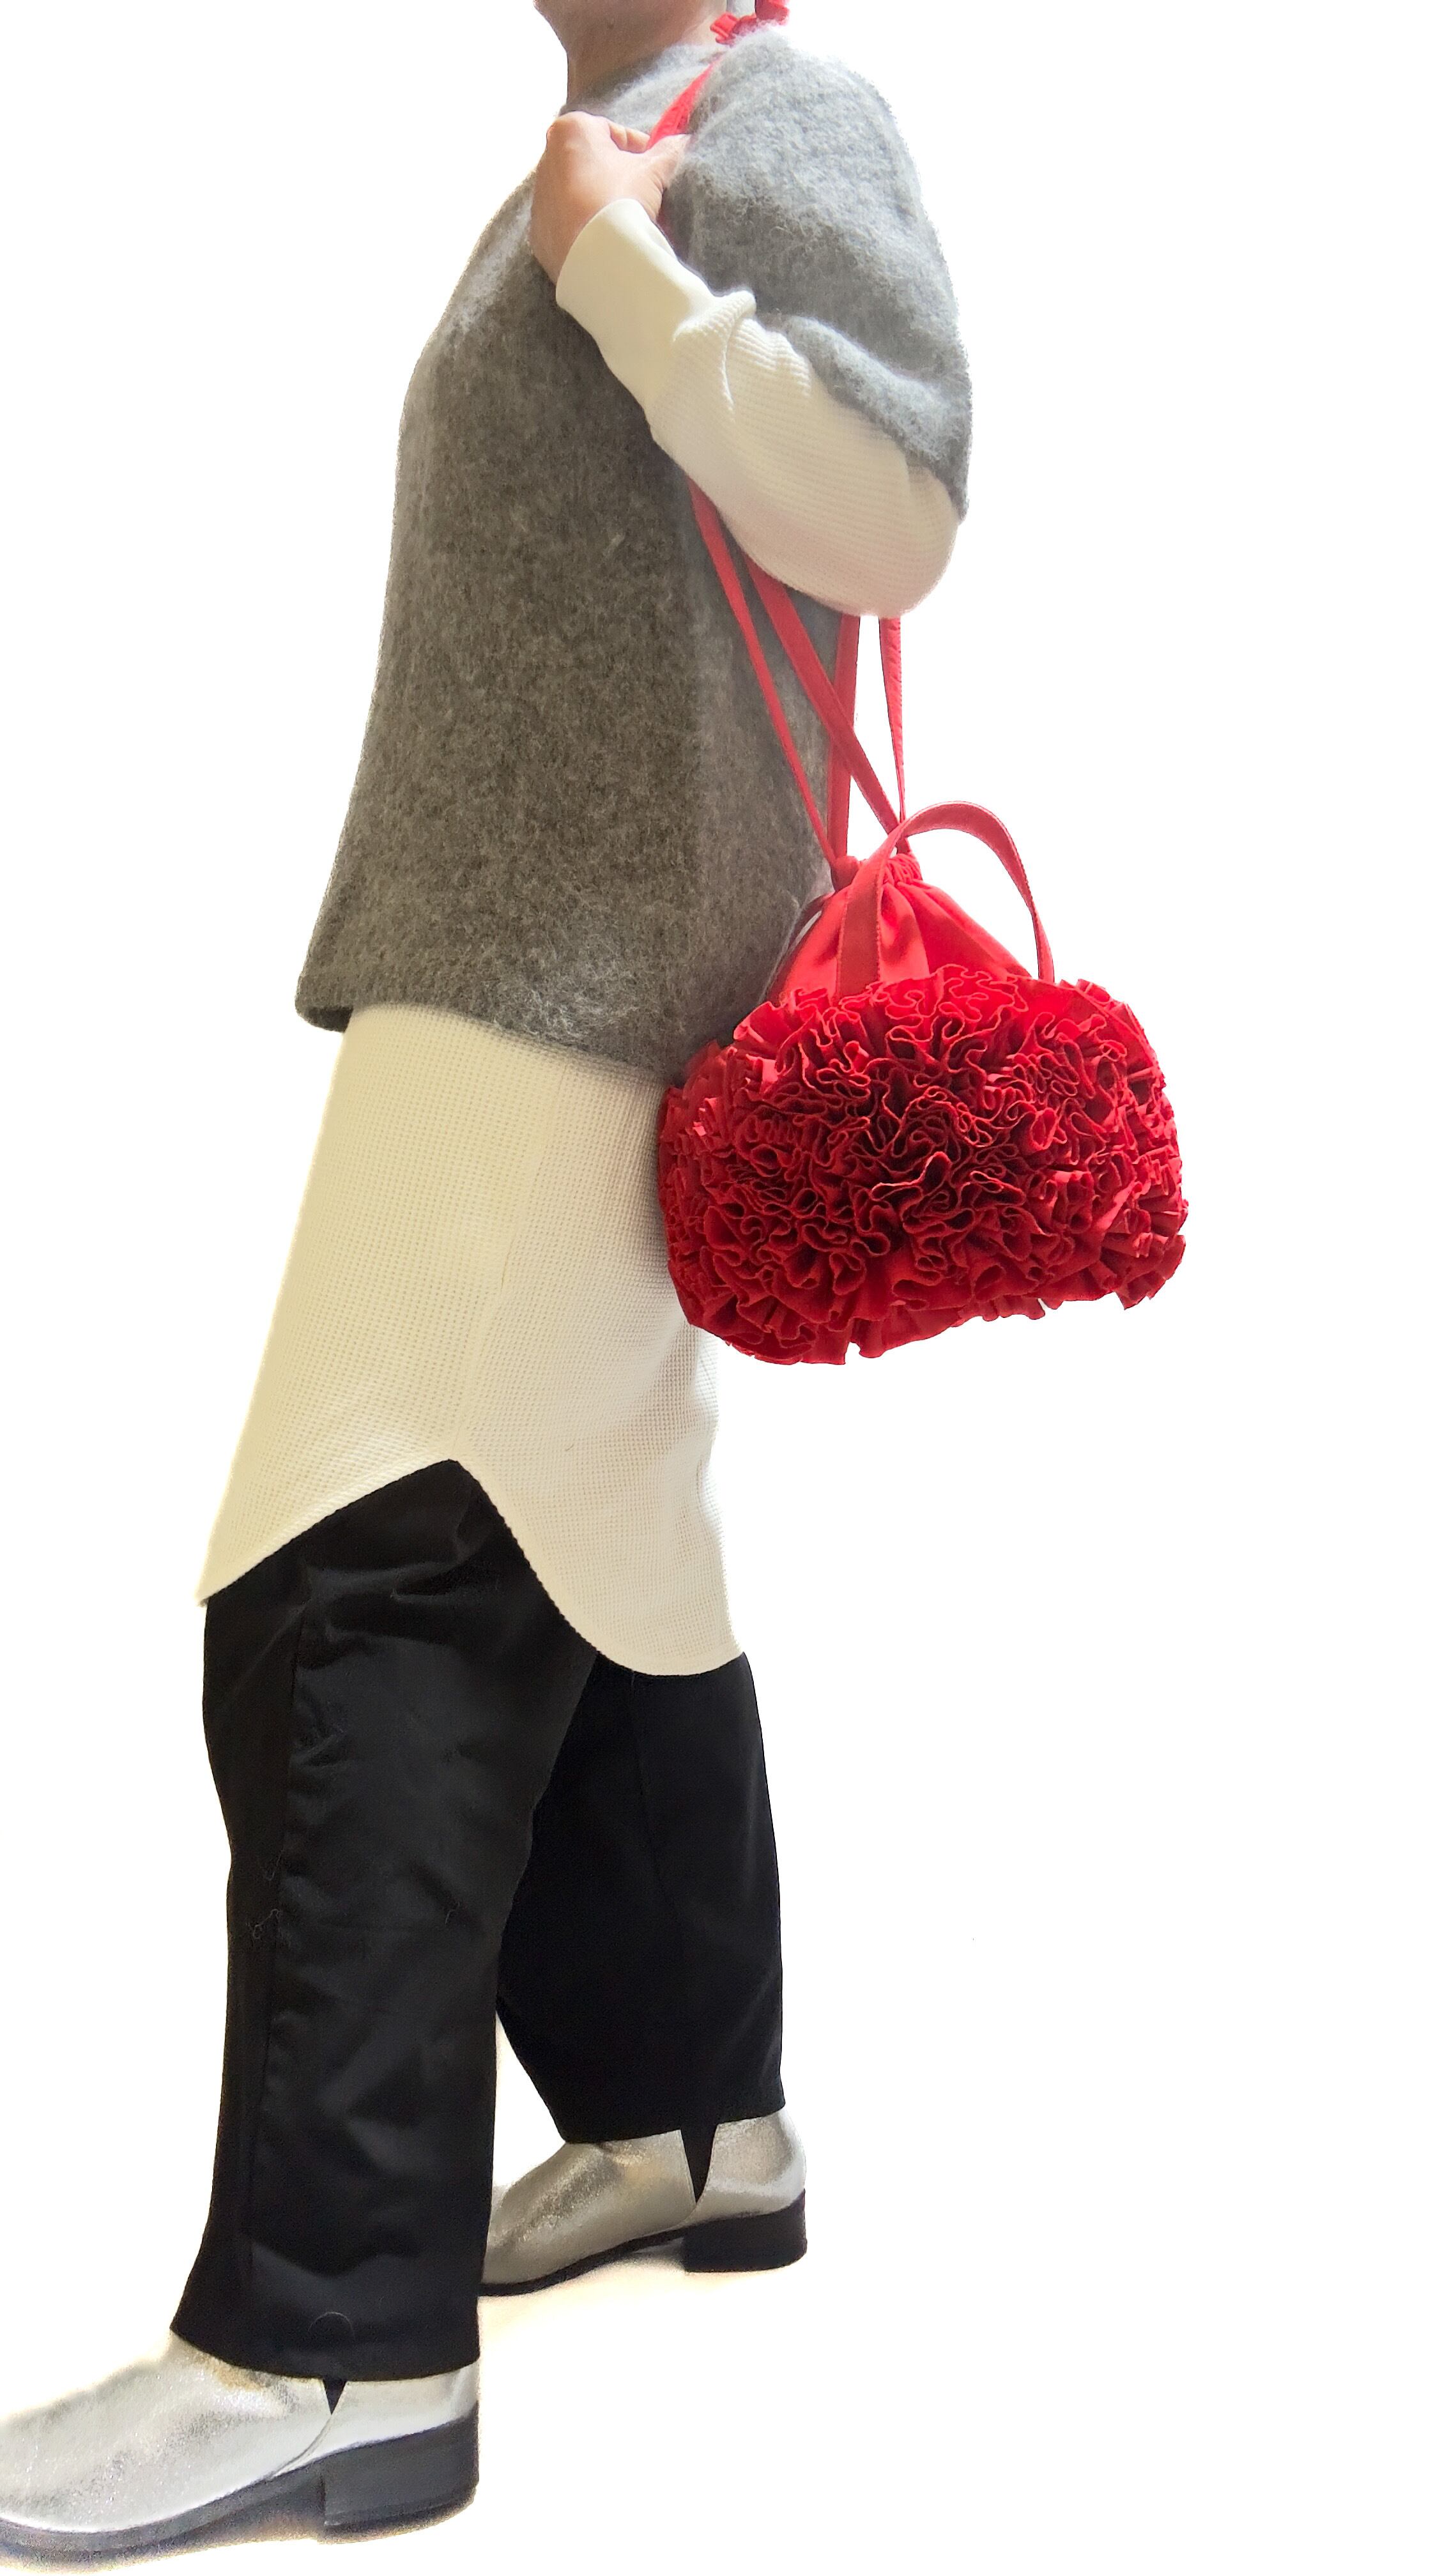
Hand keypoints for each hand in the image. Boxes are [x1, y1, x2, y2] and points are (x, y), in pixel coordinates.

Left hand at [529, 113, 690, 283]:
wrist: (597, 258)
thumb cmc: (621, 200)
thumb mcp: (653, 171)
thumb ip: (668, 151)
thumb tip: (683, 140)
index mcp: (571, 130)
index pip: (613, 133)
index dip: (639, 150)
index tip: (654, 168)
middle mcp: (547, 157)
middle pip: (591, 162)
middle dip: (615, 174)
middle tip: (639, 195)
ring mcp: (539, 197)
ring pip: (576, 192)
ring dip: (597, 199)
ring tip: (620, 220)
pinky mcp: (538, 232)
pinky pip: (565, 222)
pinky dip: (581, 225)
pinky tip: (601, 237)